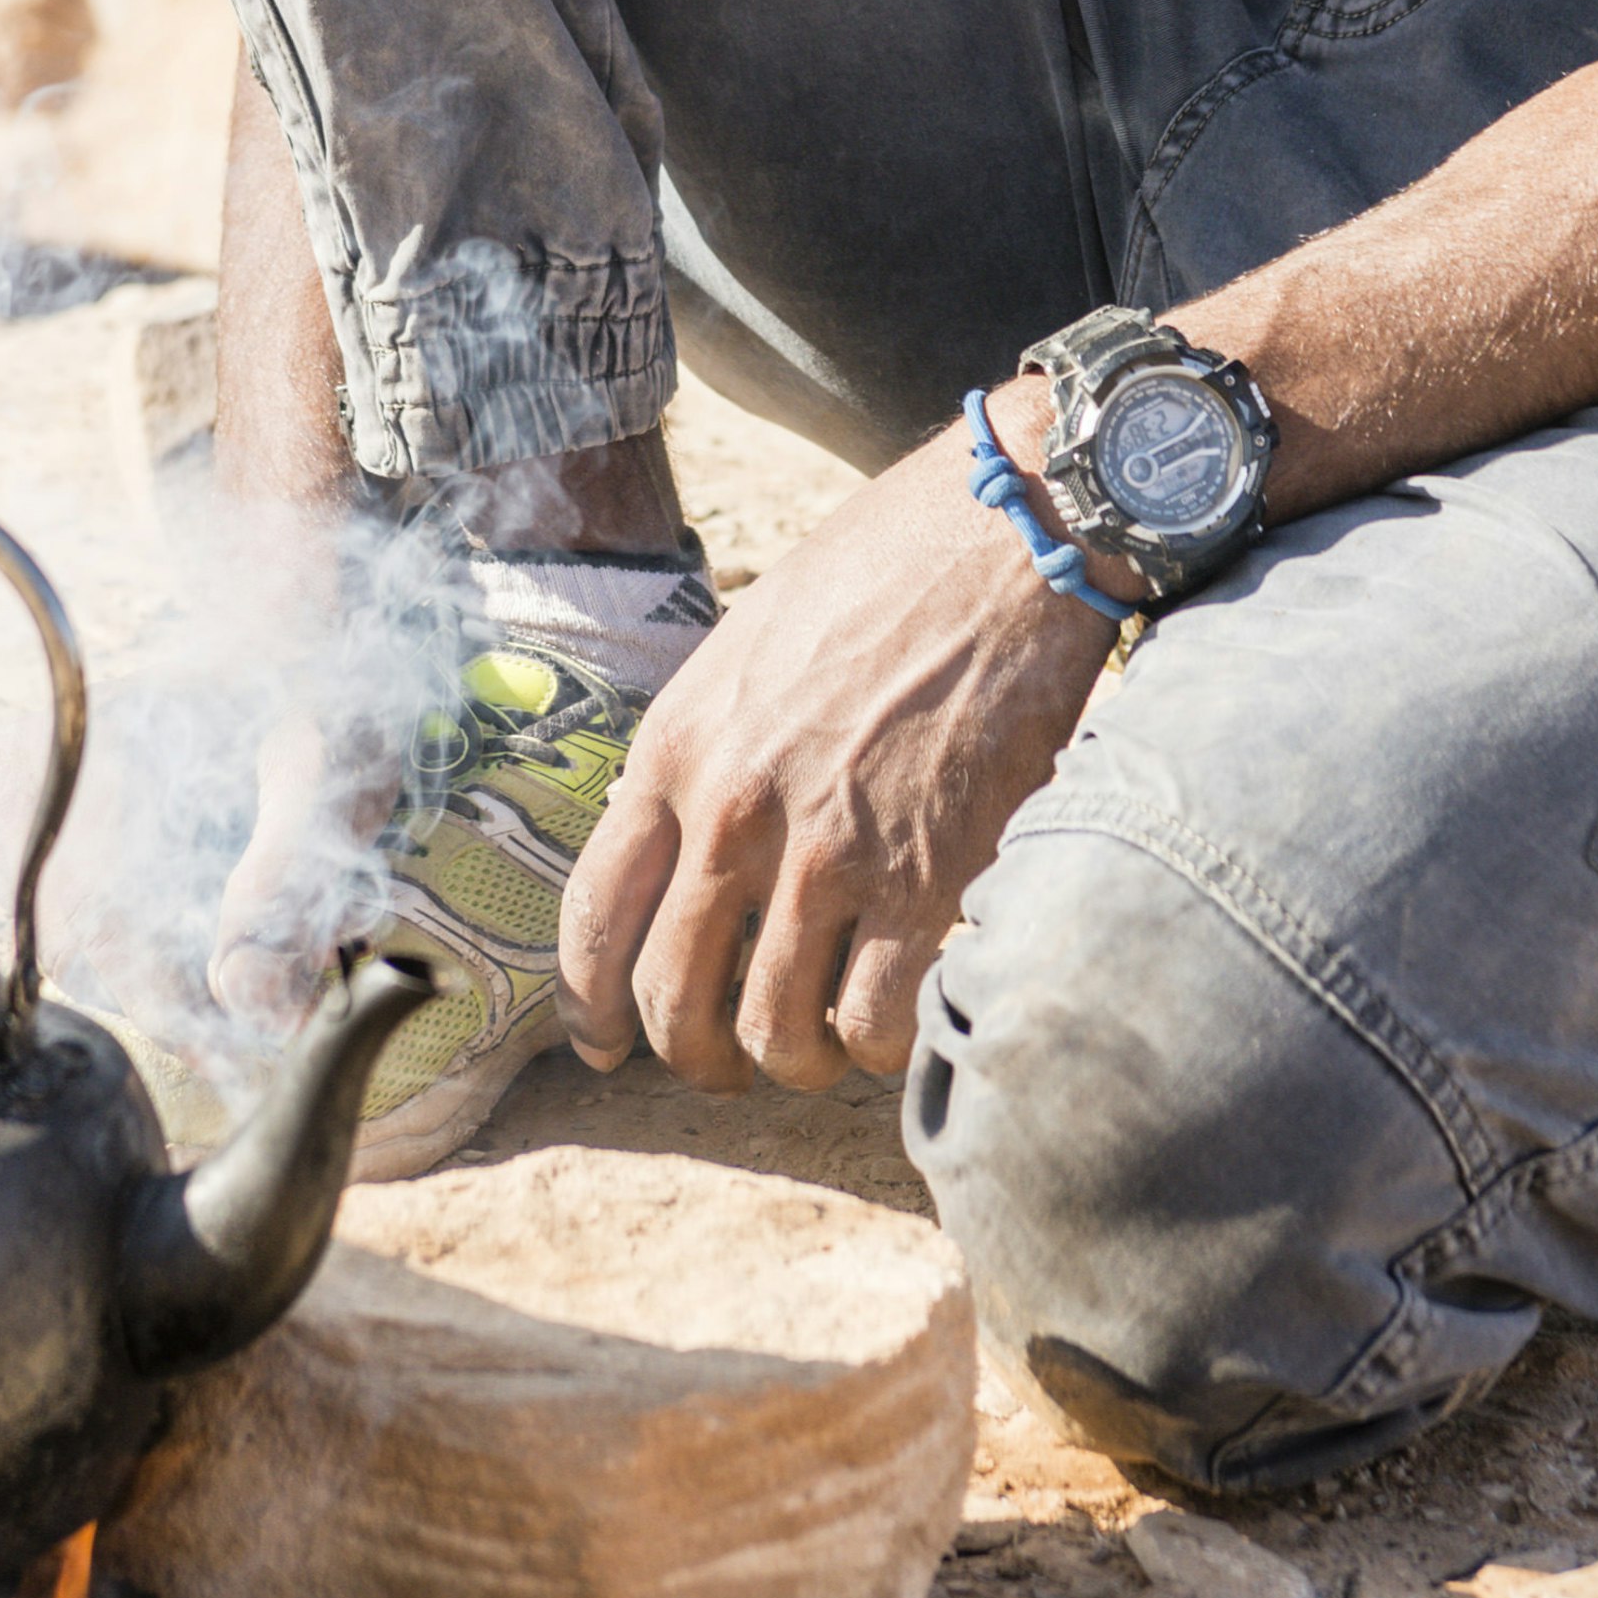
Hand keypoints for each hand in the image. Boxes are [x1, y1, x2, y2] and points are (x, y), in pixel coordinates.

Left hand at [558, 404, 1112, 1090]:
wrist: (1007, 534)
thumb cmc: (886, 571)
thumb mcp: (752, 646)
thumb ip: (711, 750)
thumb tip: (695, 846)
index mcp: (678, 747)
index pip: (594, 914)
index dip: (590, 1004)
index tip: (605, 1044)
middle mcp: (735, 809)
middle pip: (672, 996)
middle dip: (694, 1055)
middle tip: (729, 1064)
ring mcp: (827, 852)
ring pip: (772, 1031)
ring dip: (793, 1061)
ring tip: (823, 1047)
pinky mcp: (924, 880)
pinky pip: (872, 1023)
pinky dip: (878, 1047)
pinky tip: (894, 1019)